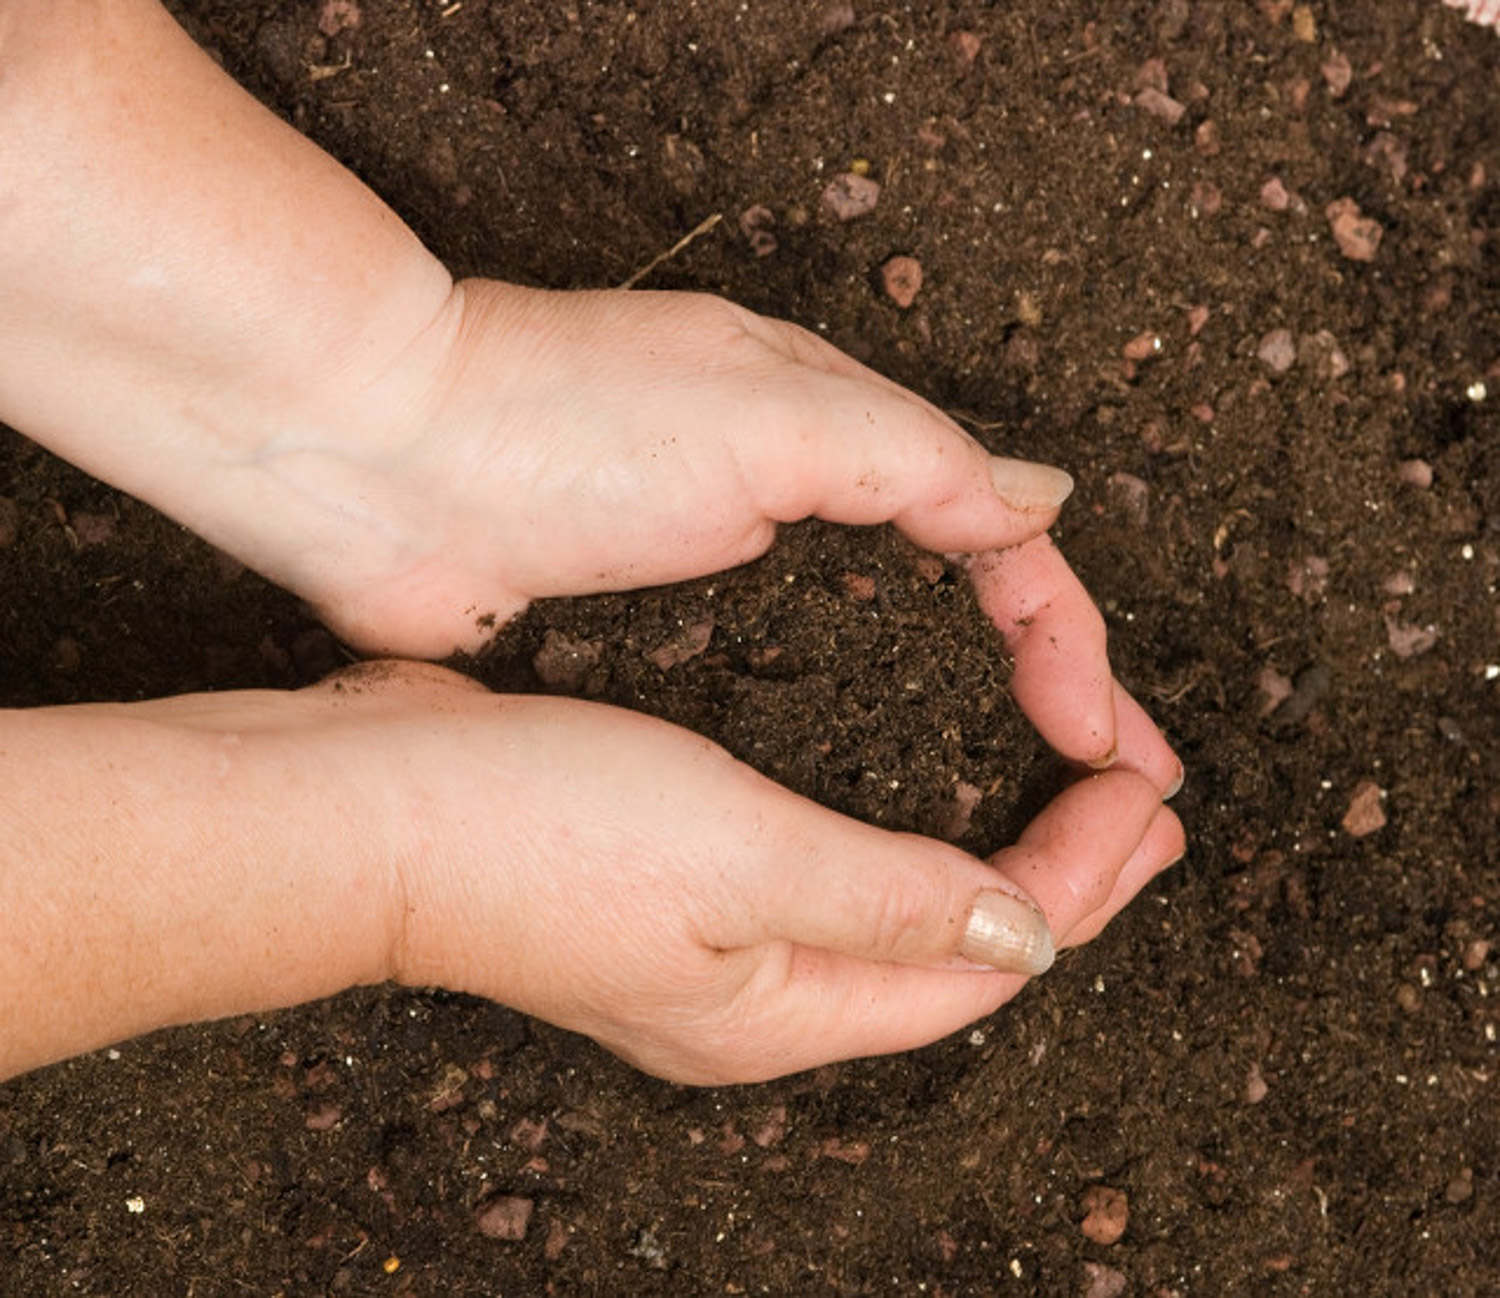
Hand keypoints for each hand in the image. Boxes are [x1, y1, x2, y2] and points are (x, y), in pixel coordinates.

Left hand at [250, 283, 1175, 777]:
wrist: (379, 459)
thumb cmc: (563, 418)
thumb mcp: (768, 415)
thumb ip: (913, 461)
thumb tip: (1044, 497)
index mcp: (837, 430)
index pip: (997, 537)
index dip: (1063, 636)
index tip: (1095, 738)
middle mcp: (797, 489)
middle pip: (961, 591)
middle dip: (1047, 679)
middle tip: (1118, 780)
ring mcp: (731, 557)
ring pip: (890, 638)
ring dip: (969, 705)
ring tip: (1033, 793)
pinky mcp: (665, 617)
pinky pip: (795, 673)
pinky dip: (860, 719)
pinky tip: (882, 776)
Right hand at [315, 663, 1182, 1085]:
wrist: (372, 809)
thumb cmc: (541, 835)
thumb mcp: (743, 859)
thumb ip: (890, 902)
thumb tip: (1028, 938)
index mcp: (785, 1010)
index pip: (982, 965)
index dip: (1081, 886)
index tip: (1149, 797)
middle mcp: (757, 998)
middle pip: (951, 952)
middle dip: (1059, 878)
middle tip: (1140, 800)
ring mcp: (711, 944)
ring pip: (896, 911)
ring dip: (986, 853)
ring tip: (1061, 798)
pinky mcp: (673, 884)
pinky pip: (831, 874)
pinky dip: (901, 833)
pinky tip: (913, 791)